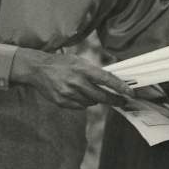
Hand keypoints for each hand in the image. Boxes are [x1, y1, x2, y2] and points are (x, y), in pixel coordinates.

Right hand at [10, 49, 134, 109]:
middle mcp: (76, 82)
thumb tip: (112, 80)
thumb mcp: (79, 61)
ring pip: (90, 103)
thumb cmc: (62, 63)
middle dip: (114, 100)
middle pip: (101, 96)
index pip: (106, 80)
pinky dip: (83, 102)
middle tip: (123, 101)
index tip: (130, 93)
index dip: (120, 87)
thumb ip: (94, 71)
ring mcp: (68, 94)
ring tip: (92, 92)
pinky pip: (79, 106)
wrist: (38, 69)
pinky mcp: (61, 102)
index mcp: (83, 69)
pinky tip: (79, 95)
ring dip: (95, 99)